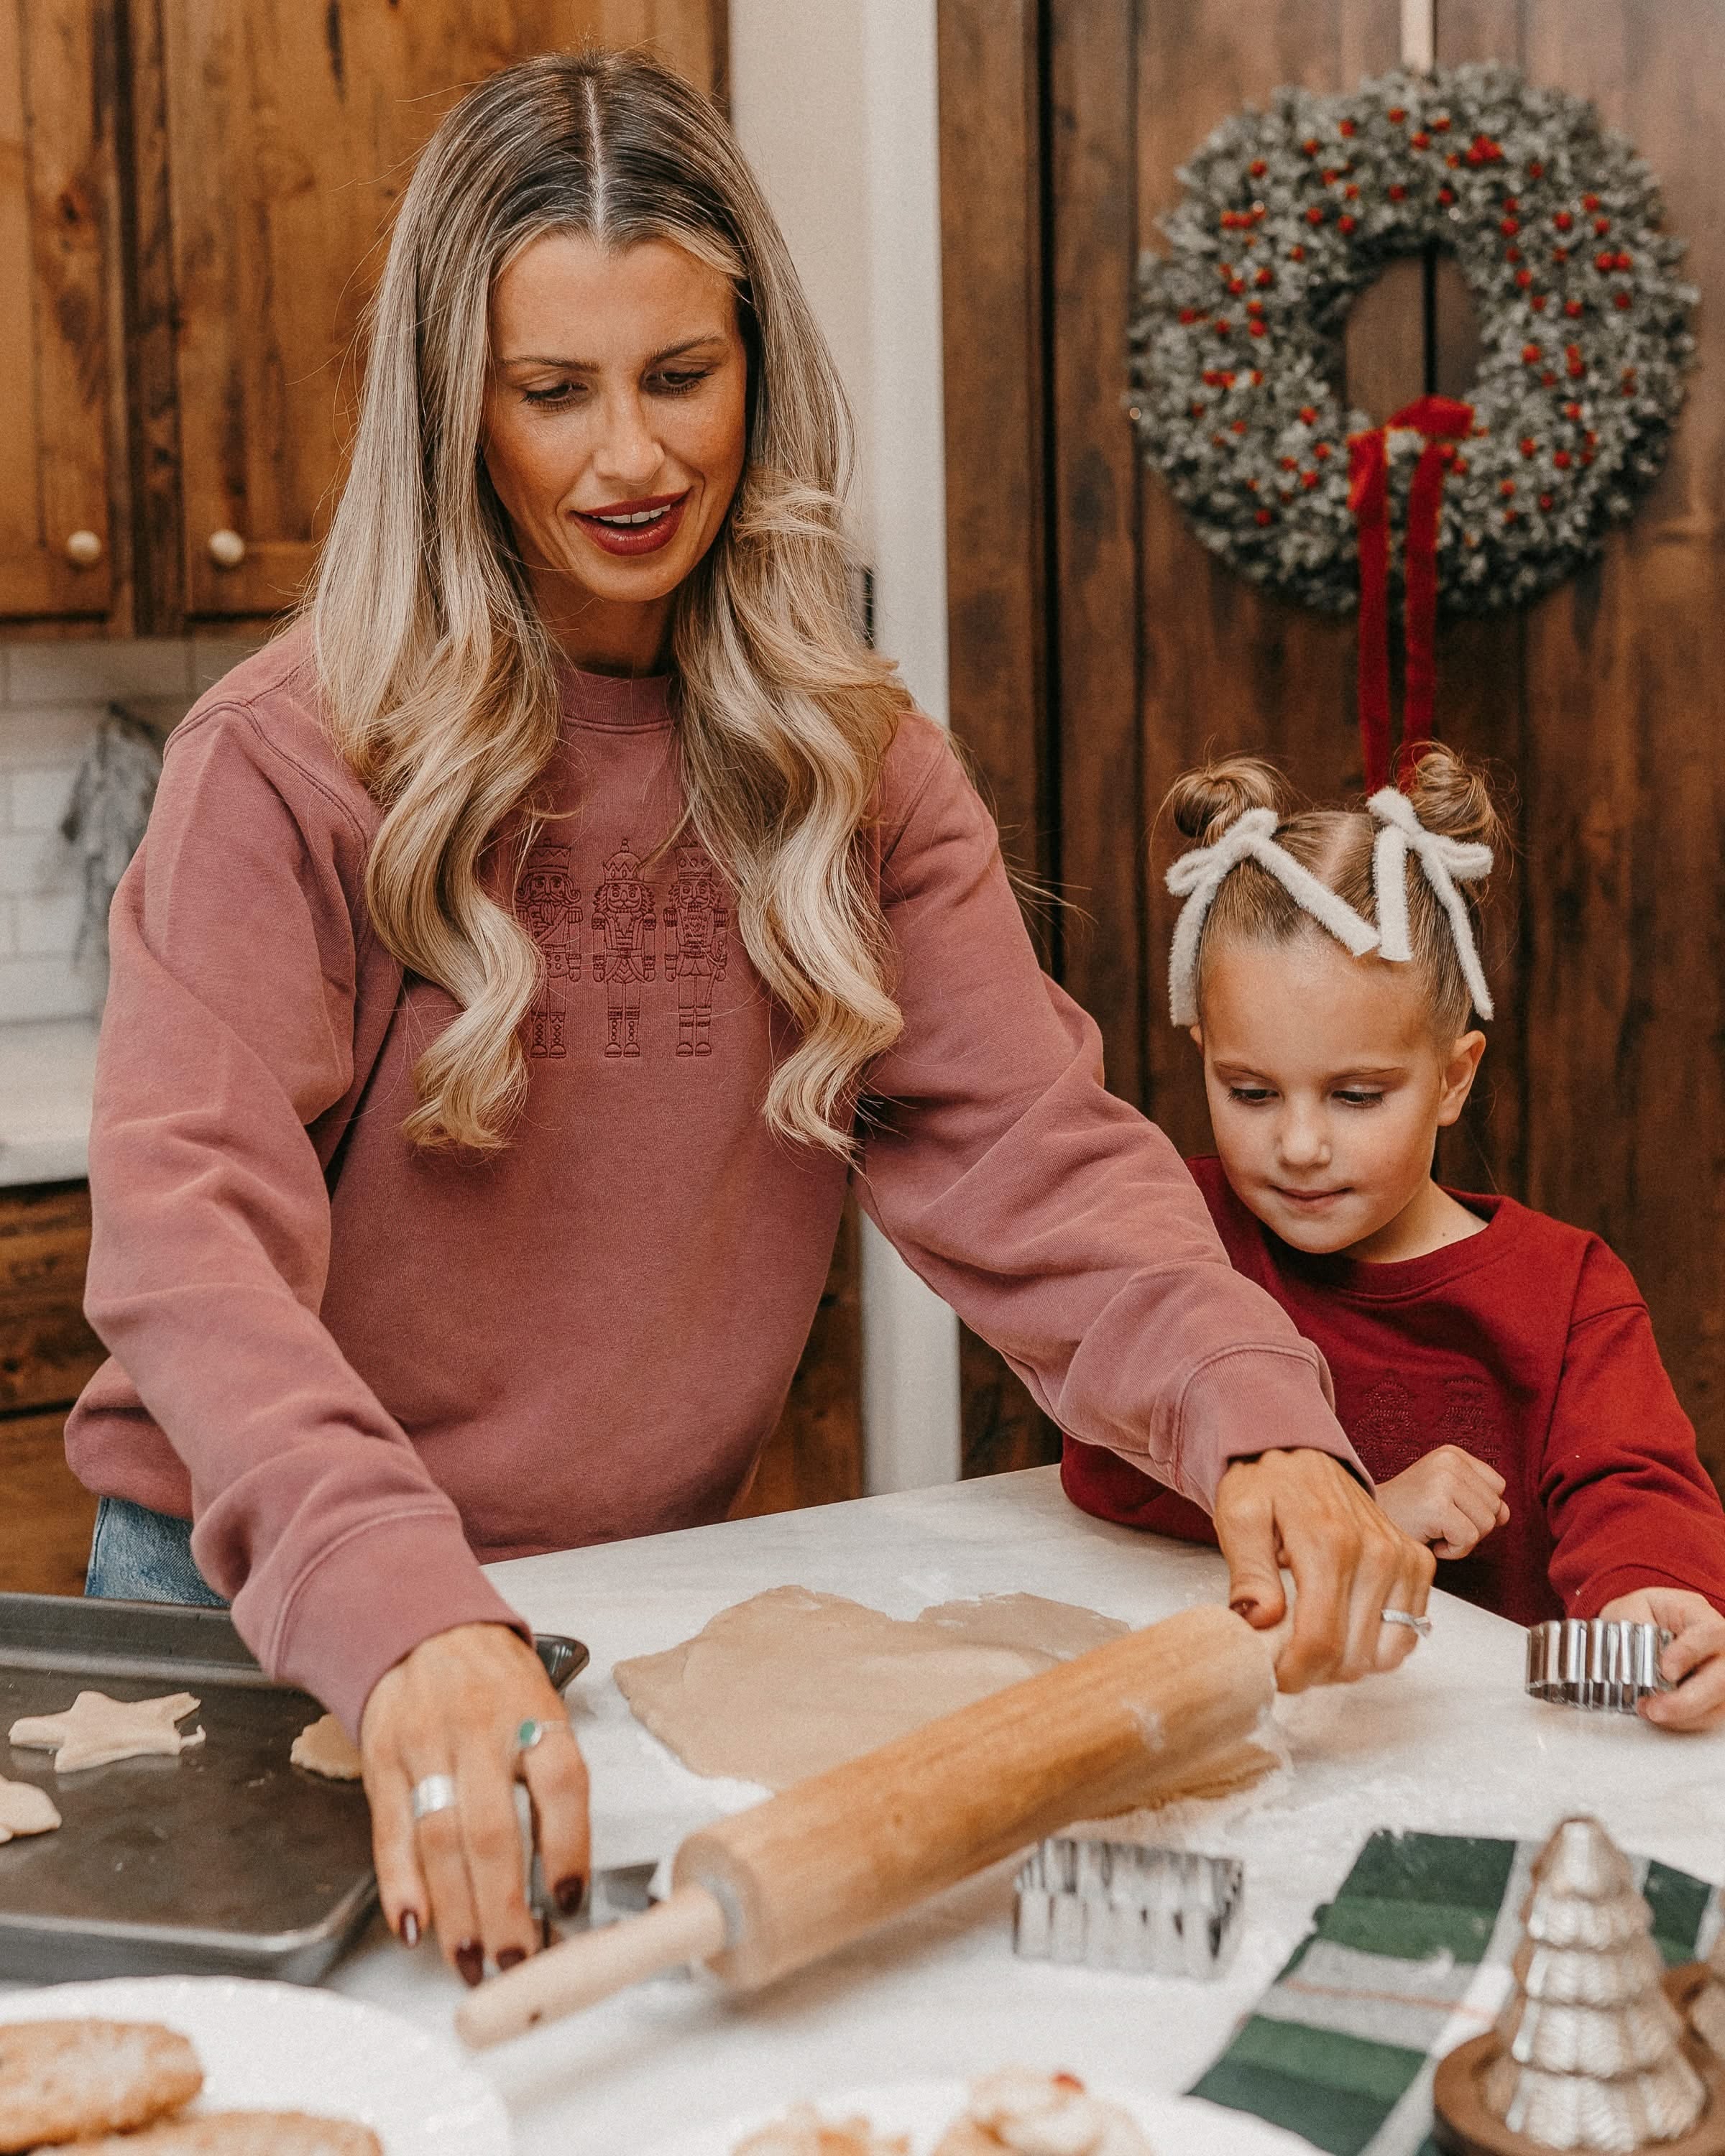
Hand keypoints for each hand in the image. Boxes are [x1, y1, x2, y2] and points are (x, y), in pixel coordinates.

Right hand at [360, 1623, 590, 1983]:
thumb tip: (563, 1879)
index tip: (569, 1901)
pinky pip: (391, 1832)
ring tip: (471, 1961)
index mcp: (533, 1715)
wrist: (422, 1627)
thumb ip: (551, 1778)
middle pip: (493, 1829)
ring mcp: (426, 1747)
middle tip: (517, 1961)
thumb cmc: (495, 1681)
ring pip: (440, 1841)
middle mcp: (480, 1731)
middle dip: (504, 1907)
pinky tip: (413, 1927)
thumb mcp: (541, 1706)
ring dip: (455, 1911)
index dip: (568, 1846)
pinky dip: (400, 1886)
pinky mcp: (383, 1763)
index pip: (560, 1783)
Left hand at [1214, 1448, 1435, 1691]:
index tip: (1273, 1676)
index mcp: (1328, 1542)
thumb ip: (1248, 1572)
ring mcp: (1403, 1558)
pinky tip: (1345, 1631)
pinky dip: (1378, 1646)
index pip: (1320, 1639)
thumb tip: (1260, 1621)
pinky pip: (1408, 1632)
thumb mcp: (1239, 1518)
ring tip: (1314, 1646)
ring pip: (1385, 1653)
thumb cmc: (1265, 1484)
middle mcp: (1376, 1552)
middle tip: (1287, 1660)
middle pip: (1354, 1655)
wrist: (1301, 1452)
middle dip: (1315, 1672)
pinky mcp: (1418, 1563)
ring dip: (1348, 1664)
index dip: (1295, 1673)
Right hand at [1376, 1446, 1509, 1558]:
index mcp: (1452, 1454)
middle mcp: (1449, 1461)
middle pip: (1496, 1508)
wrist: (1369, 1523)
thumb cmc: (1409, 1514)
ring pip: (1487, 1525)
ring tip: (1434, 1530)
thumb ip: (1479, 1498)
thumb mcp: (1447, 1492)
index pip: (1498, 1487)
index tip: (1447, 1510)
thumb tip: (1505, 1515)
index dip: (1478, 1507)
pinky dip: (1453, 1551)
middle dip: (1471, 1526)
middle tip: (1438, 1522)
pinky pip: (1469, 1540)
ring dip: (1463, 1540)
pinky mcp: (1437, 1506)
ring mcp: (1443, 1482)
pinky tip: (1431, 1540)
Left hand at [1599, 1587, 1724, 1731]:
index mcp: (1698, 1614)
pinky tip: (1661, 1716)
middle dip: (1688, 1700)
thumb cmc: (1640, 1615)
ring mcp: (1721, 1672)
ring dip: (1684, 1715)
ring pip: (1720, 1702)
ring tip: (1651, 1712)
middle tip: (1656, 1708)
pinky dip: (1684, 1721)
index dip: (1690, 1654)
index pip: (1709, 1633)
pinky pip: (1710, 1716)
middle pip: (1722, 1677)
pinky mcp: (1717, 1697)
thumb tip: (1631, 1648)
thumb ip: (1633, 1623)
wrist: (1640, 1627)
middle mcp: (1719, 1645)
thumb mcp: (1630, 1608)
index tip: (1666, 1671)